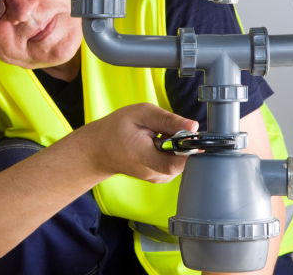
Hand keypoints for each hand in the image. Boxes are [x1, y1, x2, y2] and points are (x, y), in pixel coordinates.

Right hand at [72, 103, 198, 183]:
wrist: (99, 149)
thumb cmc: (115, 129)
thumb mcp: (141, 114)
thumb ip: (168, 120)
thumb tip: (193, 126)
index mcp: (143, 156)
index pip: (175, 164)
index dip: (189, 150)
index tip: (191, 136)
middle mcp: (151, 173)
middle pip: (182, 161)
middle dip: (182, 143)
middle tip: (165, 130)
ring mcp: (156, 178)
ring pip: (180, 163)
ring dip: (176, 148)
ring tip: (158, 137)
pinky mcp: (159, 178)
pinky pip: (175, 165)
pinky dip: (171, 153)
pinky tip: (158, 145)